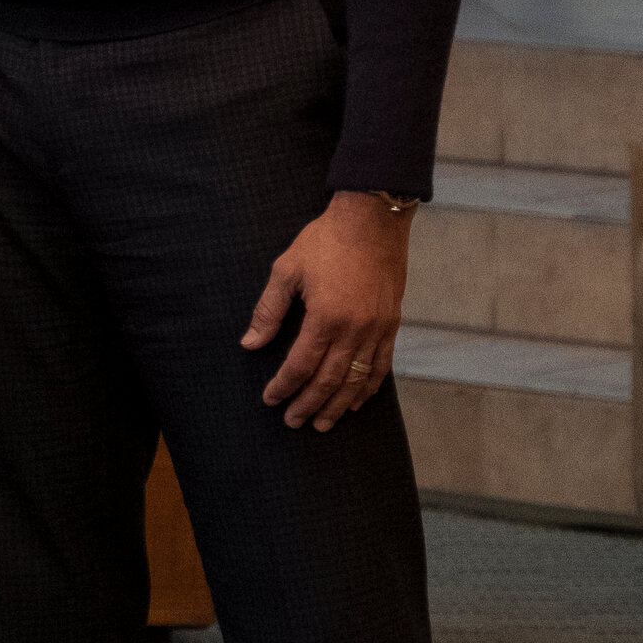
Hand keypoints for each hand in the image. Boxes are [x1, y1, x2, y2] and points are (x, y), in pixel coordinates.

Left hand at [245, 193, 412, 429]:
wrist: (372, 220)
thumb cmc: (325, 241)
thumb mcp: (286, 270)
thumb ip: (268, 310)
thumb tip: (250, 343)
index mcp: (326, 317)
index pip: (301, 364)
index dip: (284, 386)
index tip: (271, 400)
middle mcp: (355, 329)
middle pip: (330, 380)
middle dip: (310, 404)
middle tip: (294, 422)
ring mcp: (378, 328)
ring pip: (358, 379)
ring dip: (339, 404)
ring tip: (324, 423)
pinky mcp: (392, 323)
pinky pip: (382, 365)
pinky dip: (369, 386)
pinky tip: (357, 399)